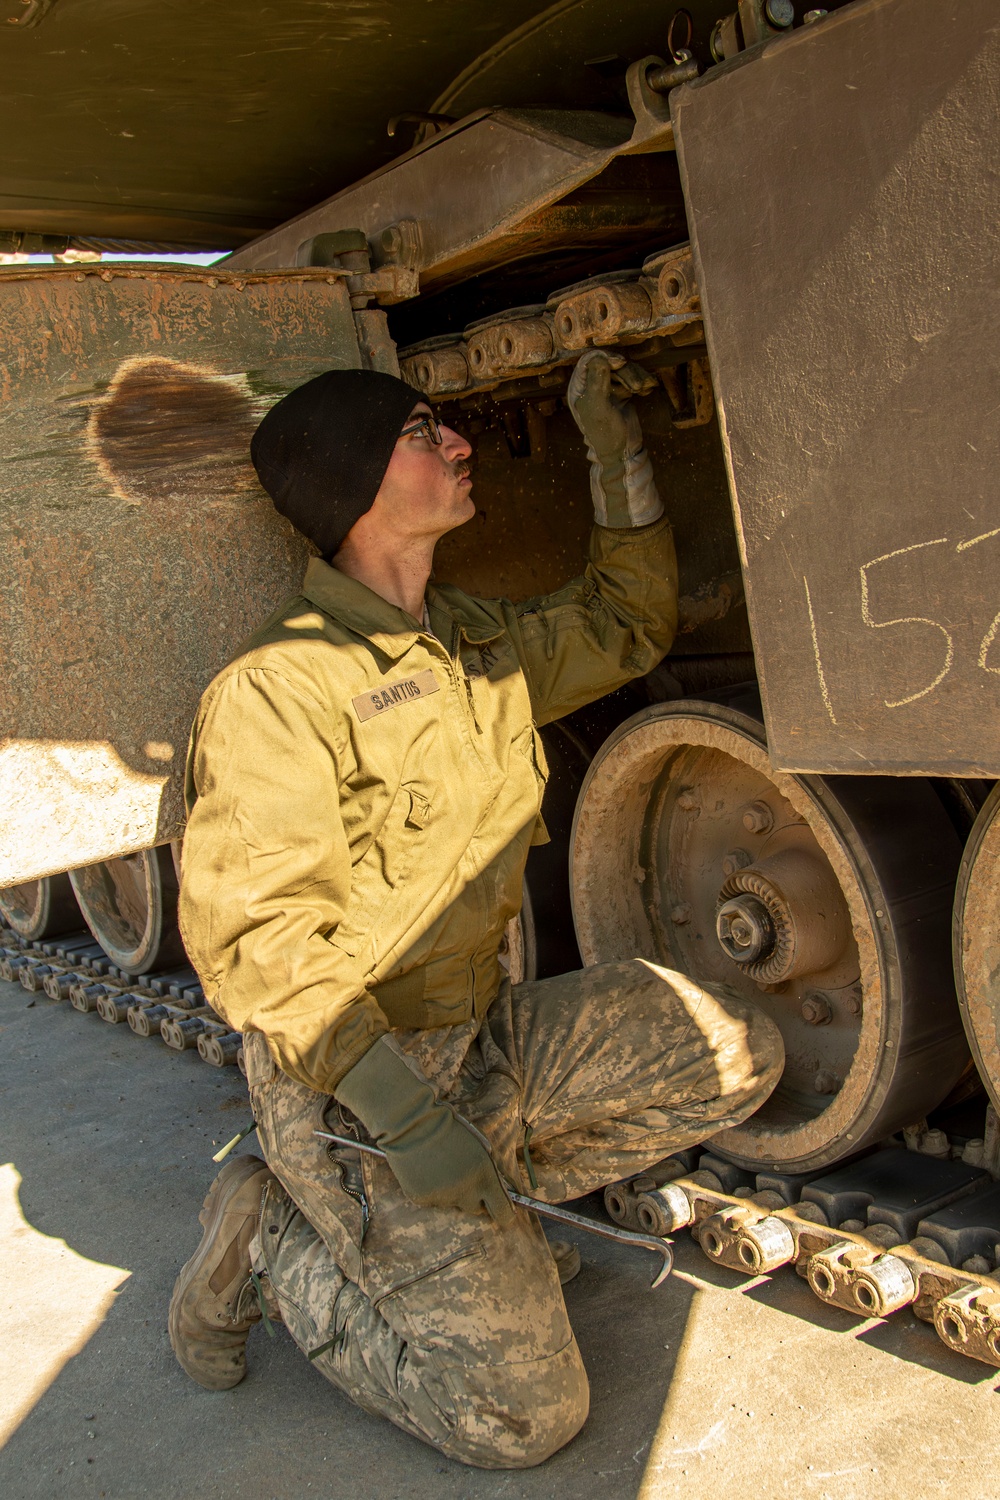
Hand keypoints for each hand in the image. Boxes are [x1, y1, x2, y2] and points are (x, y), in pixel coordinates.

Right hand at [334, 1037, 514, 1224]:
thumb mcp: (479, 1147)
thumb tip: (492, 1193)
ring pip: (453, 1203)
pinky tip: (426, 1170)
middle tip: (465, 1176)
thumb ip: (488, 1172)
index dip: (504, 1213)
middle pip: (477, 1209)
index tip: (502, 1210)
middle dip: (475, 1197)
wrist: (412, 1123)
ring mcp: (443, 1197)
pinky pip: (434, 1201)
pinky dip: (432, 1190)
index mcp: (484, 1176)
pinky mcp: (422, 1200)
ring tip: (441, 1166)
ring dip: (452, 1191)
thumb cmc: (449, 1129)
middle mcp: (465, 1191)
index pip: (503, 1212)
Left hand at [567, 349, 663, 529]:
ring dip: (635, 377)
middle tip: (636, 387)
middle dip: (625, 371)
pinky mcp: (621, 392)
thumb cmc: (605, 434)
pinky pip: (631, 378)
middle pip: (609, 362)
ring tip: (642, 390)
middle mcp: (591, 386)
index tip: (621, 364)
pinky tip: (644, 391)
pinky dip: (640, 382)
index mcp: (579, 388)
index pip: (589, 360)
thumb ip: (597, 382)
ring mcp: (607, 388)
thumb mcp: (598, 408)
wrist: (622, 452)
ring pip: (623, 369)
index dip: (606, 357)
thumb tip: (600, 357)